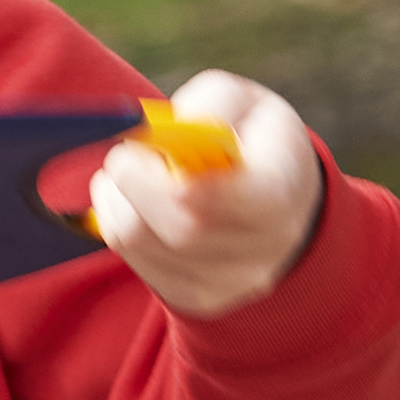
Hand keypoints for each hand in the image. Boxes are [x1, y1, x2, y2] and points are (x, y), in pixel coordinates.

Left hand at [89, 72, 326, 320]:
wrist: (279, 202)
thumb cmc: (251, 139)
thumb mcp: (243, 102)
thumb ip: (205, 106)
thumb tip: (158, 132)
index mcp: (282, 191)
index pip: (238, 200)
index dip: (185, 183)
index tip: (146, 153)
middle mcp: (265, 247)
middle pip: (178, 228)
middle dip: (133, 182)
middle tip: (127, 154)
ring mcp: (232, 282)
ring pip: (140, 242)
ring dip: (118, 198)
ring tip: (136, 173)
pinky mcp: (197, 297)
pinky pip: (133, 258)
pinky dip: (121, 222)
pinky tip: (142, 204)